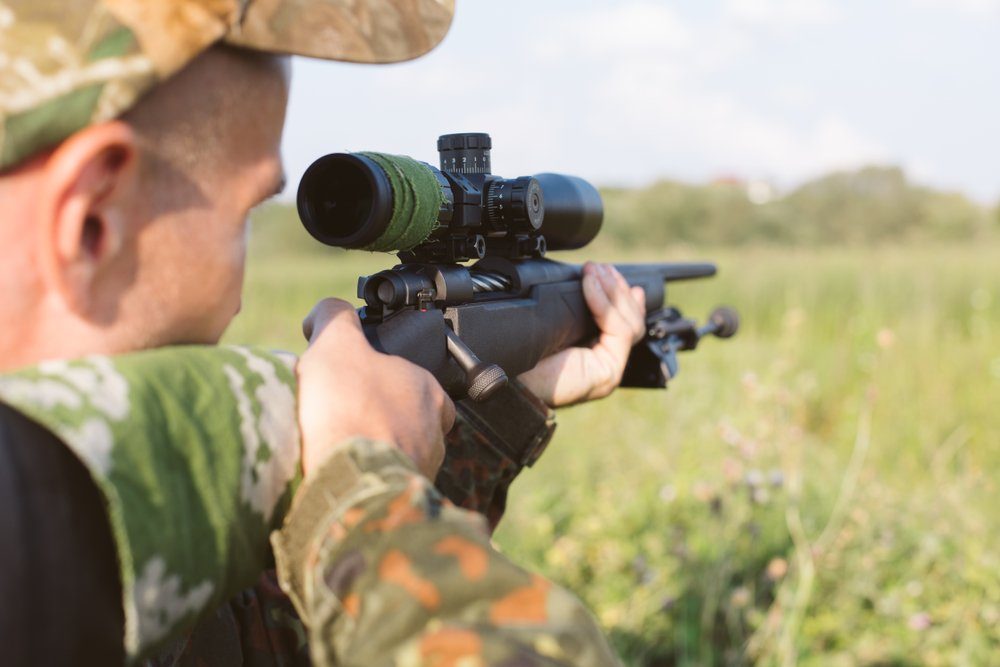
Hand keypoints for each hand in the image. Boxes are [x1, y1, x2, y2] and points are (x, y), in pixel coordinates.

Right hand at [296, 298, 455, 477]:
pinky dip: (365, 481)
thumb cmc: (349, 410)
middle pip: (405, 420)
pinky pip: (385, 486)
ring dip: (372, 453)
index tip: (356, 387)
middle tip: (342, 419)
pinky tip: (341, 476)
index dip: (381, 380)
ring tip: (337, 451)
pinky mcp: (405, 502)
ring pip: (397, 455)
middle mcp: (434, 432)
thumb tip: (329, 310)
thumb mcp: (336, 344)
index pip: (414, 381)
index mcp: (428, 391)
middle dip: (376, 420)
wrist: (350, 481)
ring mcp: (422, 470)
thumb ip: (335, 318)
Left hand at [518, 262, 645, 406]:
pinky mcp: (607, 373)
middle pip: (631, 321)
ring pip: (631, 324)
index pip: (621, 323)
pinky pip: (620, 331)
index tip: (609, 273)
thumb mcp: (552, 325)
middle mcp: (604, 364)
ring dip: (613, 292)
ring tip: (594, 271)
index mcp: (591, 354)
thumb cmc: (520, 357)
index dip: (620, 296)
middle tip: (598, 267)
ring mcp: (608, 370)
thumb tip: (589, 280)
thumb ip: (573, 310)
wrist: (508, 380)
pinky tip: (591, 285)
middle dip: (617, 289)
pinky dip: (606, 304)